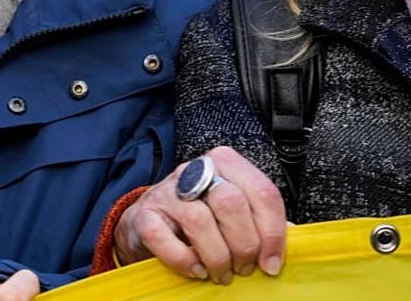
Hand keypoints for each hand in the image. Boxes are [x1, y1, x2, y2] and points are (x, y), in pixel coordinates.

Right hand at [113, 146, 286, 282]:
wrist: (150, 224)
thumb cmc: (200, 218)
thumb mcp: (233, 213)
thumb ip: (260, 220)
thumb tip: (292, 237)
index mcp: (226, 164)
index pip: (262, 191)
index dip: (273, 233)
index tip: (271, 262)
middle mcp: (195, 171)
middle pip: (231, 203)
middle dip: (244, 245)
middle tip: (243, 268)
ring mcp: (167, 191)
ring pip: (199, 221)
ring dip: (217, 257)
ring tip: (221, 273)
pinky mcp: (144, 214)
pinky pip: (164, 238)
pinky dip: (184, 260)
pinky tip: (196, 270)